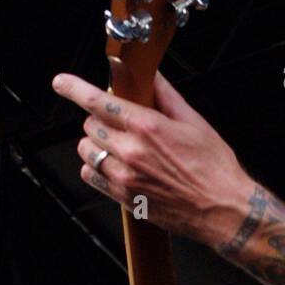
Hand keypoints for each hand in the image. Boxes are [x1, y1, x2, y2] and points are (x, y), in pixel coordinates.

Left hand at [51, 69, 253, 245]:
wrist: (223, 210)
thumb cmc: (215, 168)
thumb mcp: (194, 122)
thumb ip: (166, 96)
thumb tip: (151, 75)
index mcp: (147, 127)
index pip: (98, 101)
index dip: (74, 89)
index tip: (61, 83)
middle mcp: (131, 151)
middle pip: (90, 125)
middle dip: (101, 119)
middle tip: (121, 123)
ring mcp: (124, 177)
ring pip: (87, 151)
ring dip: (97, 143)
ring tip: (118, 145)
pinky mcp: (124, 197)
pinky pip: (91, 176)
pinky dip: (97, 167)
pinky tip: (115, 165)